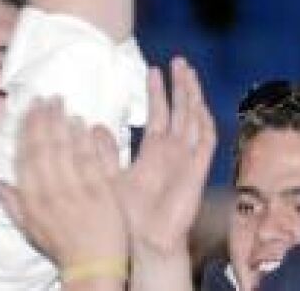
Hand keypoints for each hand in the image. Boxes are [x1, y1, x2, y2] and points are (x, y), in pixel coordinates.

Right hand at [0, 99, 128, 268]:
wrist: (93, 264)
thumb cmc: (62, 245)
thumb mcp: (30, 228)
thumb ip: (13, 203)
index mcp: (32, 200)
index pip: (25, 159)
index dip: (26, 133)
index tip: (28, 111)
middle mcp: (51, 192)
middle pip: (44, 149)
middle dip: (43, 121)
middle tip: (45, 97)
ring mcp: (77, 190)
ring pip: (65, 151)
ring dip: (62, 124)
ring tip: (61, 102)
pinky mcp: (102, 191)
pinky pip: (91, 160)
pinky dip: (86, 141)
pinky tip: (84, 123)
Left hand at [117, 58, 216, 260]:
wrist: (146, 239)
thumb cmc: (128, 215)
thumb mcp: (108, 177)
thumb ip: (103, 152)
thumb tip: (94, 126)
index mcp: (156, 151)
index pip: (161, 114)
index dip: (158, 92)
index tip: (153, 69)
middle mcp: (176, 150)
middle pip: (182, 110)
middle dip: (181, 85)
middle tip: (178, 61)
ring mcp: (189, 157)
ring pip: (196, 119)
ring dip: (193, 96)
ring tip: (188, 72)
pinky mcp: (198, 168)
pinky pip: (206, 141)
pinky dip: (204, 122)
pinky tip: (199, 105)